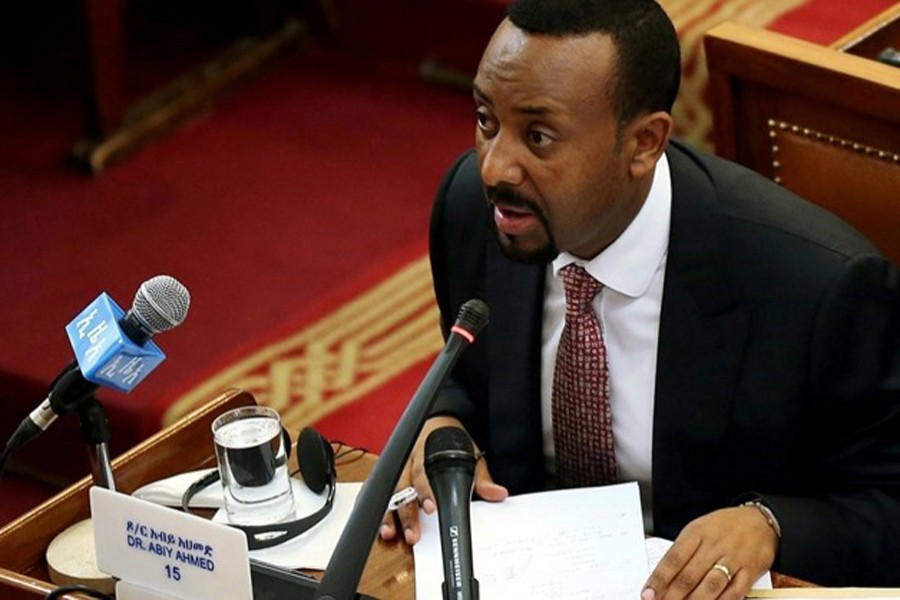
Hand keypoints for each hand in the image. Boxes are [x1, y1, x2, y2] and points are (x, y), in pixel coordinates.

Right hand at [379, 416, 507, 544]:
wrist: (436, 423)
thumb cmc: (451, 441)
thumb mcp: (470, 454)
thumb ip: (481, 477)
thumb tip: (498, 493)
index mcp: (427, 451)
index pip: (424, 473)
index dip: (426, 492)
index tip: (431, 509)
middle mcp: (408, 459)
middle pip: (404, 486)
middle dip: (407, 512)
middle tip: (413, 534)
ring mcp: (397, 466)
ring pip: (388, 490)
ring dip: (389, 513)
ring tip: (391, 533)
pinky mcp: (389, 473)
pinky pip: (377, 490)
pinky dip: (377, 506)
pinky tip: (379, 523)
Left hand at [642, 506, 778, 599]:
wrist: (760, 521)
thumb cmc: (723, 527)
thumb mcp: (699, 530)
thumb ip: (682, 552)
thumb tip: (662, 578)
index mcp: (696, 533)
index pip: (673, 558)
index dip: (659, 579)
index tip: (647, 594)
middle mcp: (714, 545)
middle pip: (690, 575)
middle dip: (672, 595)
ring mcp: (733, 559)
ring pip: (711, 585)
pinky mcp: (750, 571)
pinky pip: (735, 592)